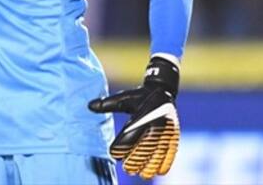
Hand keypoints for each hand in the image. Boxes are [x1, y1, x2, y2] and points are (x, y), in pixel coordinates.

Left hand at [88, 56, 179, 179]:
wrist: (162, 91)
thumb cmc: (138, 96)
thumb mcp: (122, 98)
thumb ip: (106, 104)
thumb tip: (89, 106)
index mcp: (141, 116)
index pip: (128, 138)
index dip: (120, 149)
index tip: (114, 154)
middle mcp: (154, 125)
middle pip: (143, 151)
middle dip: (134, 162)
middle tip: (126, 168)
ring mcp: (166, 132)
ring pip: (157, 157)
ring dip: (148, 166)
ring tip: (139, 171)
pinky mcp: (173, 137)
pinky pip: (169, 156)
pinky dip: (162, 165)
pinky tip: (154, 170)